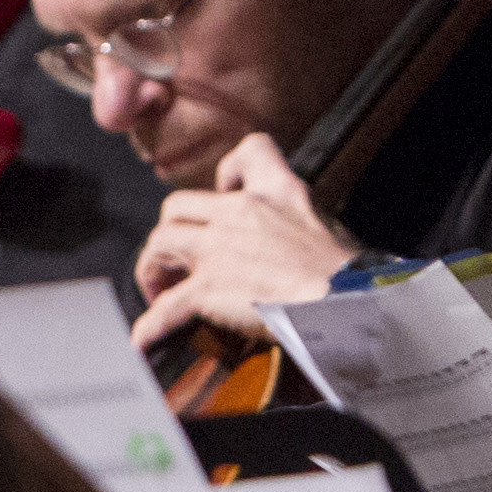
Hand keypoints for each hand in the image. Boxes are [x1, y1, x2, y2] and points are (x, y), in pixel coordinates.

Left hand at [128, 135, 364, 354]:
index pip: (249, 152)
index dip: (230, 170)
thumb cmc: (346, 274)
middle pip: (178, 206)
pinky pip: (166, 307)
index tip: (226, 190)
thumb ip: (299, 223)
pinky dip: (150, 325)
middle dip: (171, 233)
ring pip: (160, 242)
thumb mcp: (328, 225)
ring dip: (153, 268)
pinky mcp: (208, 288)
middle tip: (179, 259)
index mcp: (276, 192)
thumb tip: (292, 247)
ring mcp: (218, 249)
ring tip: (160, 291)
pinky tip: (145, 339)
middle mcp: (239, 212)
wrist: (344, 301)